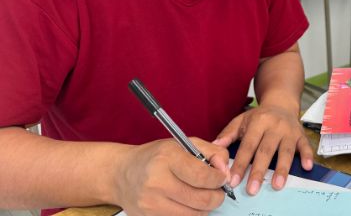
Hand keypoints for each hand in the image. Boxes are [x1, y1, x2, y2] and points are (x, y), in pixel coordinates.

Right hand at [114, 138, 229, 215]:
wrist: (121, 174)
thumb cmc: (156, 157)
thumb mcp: (184, 144)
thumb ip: (212, 152)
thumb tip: (226, 171)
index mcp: (167, 158)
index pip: (204, 176)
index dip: (220, 179)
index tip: (222, 177)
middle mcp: (157, 182)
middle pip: (203, 200)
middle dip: (217, 196)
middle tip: (217, 189)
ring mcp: (151, 204)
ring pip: (195, 215)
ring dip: (205, 207)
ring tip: (201, 195)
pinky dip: (191, 214)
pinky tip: (188, 203)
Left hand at [213, 103, 312, 195]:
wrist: (281, 103)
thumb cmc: (259, 116)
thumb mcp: (242, 120)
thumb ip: (228, 133)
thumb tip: (215, 146)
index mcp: (258, 122)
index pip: (248, 145)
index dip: (240, 164)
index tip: (234, 180)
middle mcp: (275, 126)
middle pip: (266, 151)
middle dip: (259, 171)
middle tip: (252, 189)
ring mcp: (289, 131)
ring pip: (286, 151)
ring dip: (282, 169)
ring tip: (276, 185)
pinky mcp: (301, 135)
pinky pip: (306, 146)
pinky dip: (307, 156)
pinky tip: (307, 167)